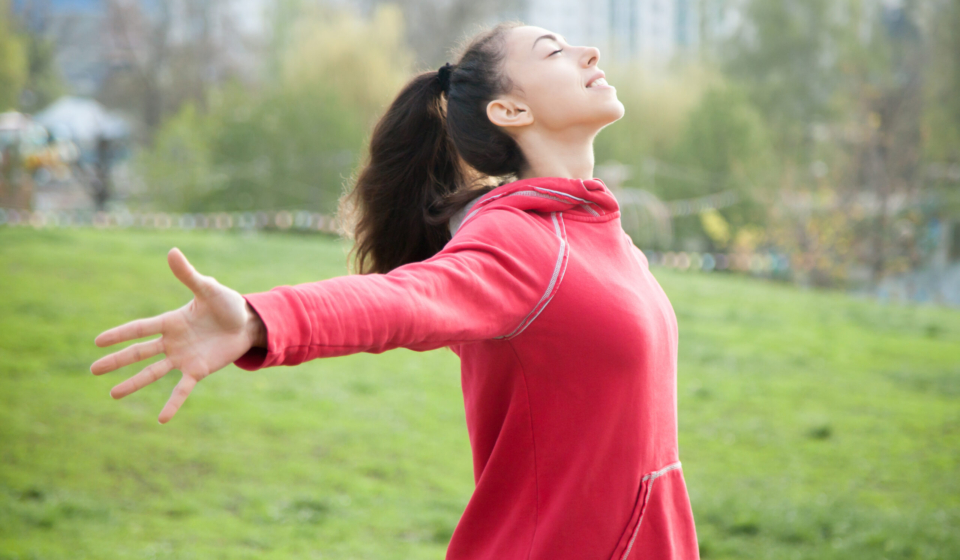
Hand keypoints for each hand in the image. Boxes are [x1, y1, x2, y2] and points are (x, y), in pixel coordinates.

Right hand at [90, 247, 266, 423]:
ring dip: (134, 383)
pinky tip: (161, 419)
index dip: (120, 334)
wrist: (248, 323)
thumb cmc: (227, 303)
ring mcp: (183, 357)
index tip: (97, 341)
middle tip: (93, 370)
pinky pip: (182, 389)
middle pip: (139, 352)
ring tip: (113, 395)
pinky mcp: (199, 370)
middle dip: (116, 361)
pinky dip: (172, 404)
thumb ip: (188, 275)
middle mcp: (172, 341)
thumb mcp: (208, 288)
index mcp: (171, 321)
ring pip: (153, 373)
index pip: (140, 328)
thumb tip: (172, 251)